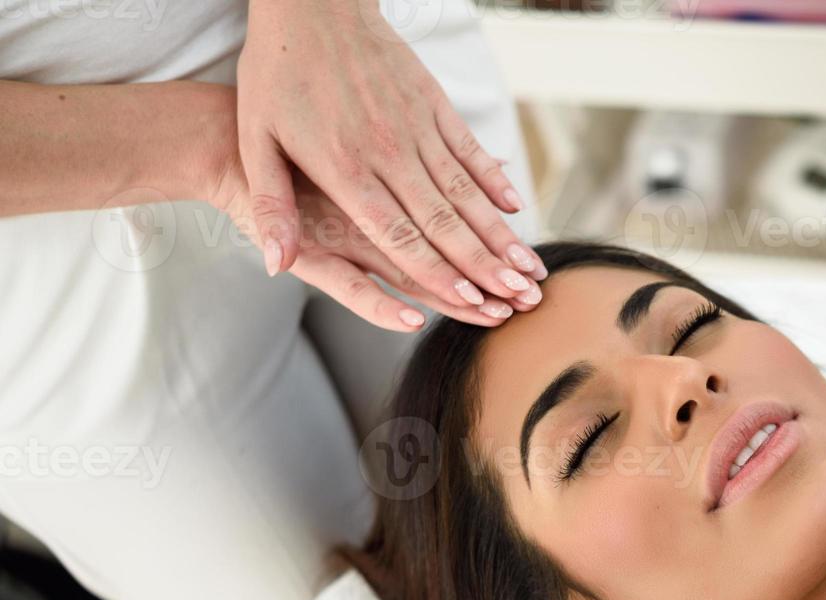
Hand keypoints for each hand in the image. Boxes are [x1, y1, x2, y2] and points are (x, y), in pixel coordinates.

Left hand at [235, 0, 544, 317]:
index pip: (399, 235)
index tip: (469, 303)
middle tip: (520, 298)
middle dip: (485, 266)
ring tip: (529, 267)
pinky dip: (494, 181)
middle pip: (444, 222)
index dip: (436, 272)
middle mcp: (389, 152)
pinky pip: (469, 150)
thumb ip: (272, 207)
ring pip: (466, 192)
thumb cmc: (276, 72)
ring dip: (500, 234)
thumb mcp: (256, 140)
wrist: (310, 2)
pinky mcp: (433, 103)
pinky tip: (516, 208)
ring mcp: (416, 126)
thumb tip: (278, 265)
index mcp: (346, 169)